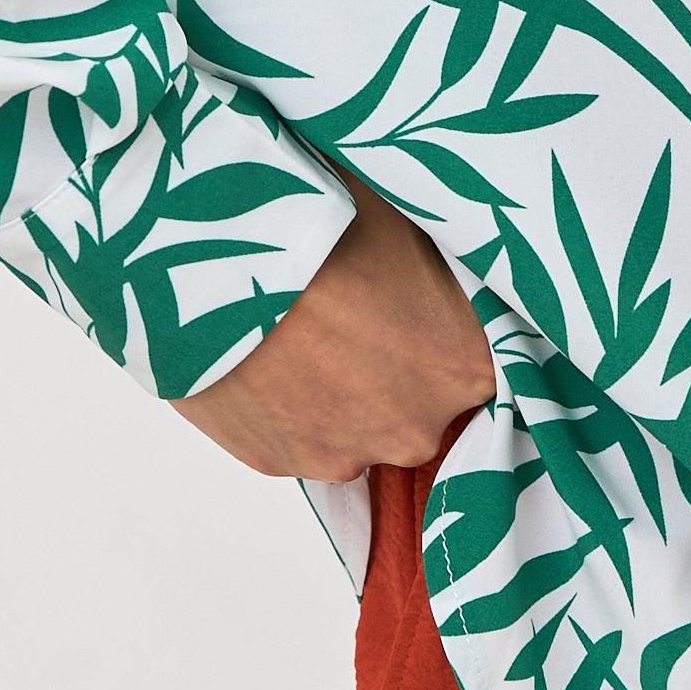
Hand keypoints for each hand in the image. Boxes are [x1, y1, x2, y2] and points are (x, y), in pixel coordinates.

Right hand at [180, 179, 495, 481]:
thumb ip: (443, 266)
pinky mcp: (280, 465)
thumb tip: (457, 254)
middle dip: (395, 370)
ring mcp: (345, 456)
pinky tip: (271, 358)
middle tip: (353, 314)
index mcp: (463, 369)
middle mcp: (415, 429)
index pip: (479, 364)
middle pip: (420, 406)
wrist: (212, 258)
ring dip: (341, 392)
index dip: (446, 334)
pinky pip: (300, 437)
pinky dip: (291, 406)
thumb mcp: (407, 224)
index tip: (415, 306)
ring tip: (304, 333)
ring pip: (358, 427)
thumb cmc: (319, 228)